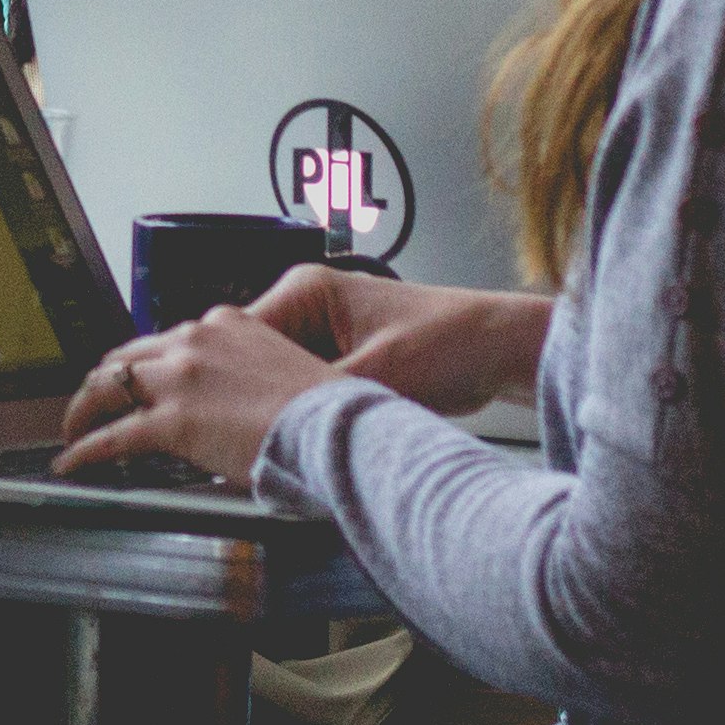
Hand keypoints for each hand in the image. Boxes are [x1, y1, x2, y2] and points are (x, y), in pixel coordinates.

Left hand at [57, 302, 336, 490]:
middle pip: (126, 357)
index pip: (167, 340)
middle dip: (104, 382)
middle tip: (92, 405)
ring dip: (83, 410)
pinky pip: (111, 436)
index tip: (138, 381)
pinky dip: (84, 449)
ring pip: (108, 387)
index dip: (145, 365)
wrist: (335, 429)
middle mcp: (195, 340)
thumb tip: (231, 403)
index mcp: (226, 324)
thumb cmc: (324, 411)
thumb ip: (246, 374)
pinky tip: (72, 462)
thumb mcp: (282, 368)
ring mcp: (179, 378)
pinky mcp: (171, 420)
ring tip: (73, 431)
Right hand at [245, 267, 552, 419]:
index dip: (230, 381)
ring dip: (286, 408)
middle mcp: (309, 307)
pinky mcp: (343, 361)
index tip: (224, 418)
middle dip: (257, 398)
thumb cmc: (450, 341)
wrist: (500, 351)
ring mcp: (325, 335)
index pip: (238, 337)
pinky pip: (306, 389)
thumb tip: (270, 426)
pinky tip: (314, 434)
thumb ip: (315, 398)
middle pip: (254, 360)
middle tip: (258, 434)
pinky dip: (308, 411)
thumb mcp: (375, 376)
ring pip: (279, 380)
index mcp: (306, 290)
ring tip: (293, 434)